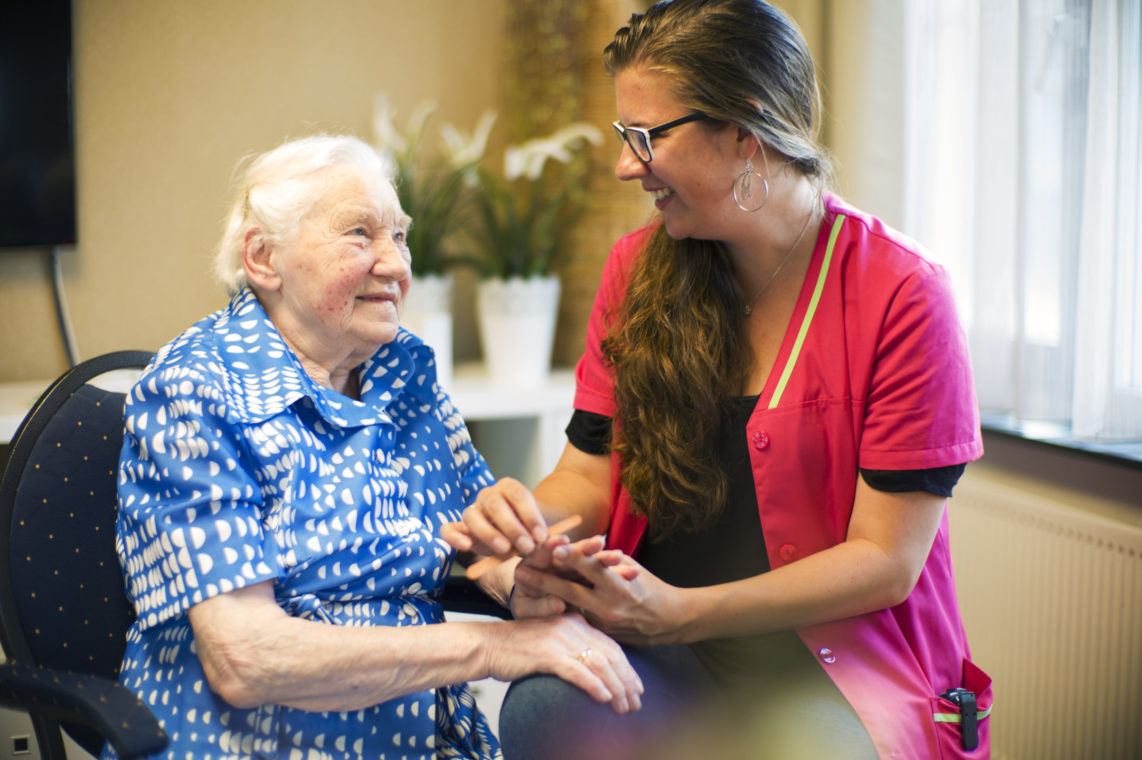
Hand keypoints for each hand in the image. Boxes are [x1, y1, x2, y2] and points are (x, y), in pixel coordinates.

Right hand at [441, 477, 547, 557]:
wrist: (515, 538)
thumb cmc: (530, 533)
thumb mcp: (541, 533)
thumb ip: (549, 538)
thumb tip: (561, 541)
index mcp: (510, 488)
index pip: (519, 495)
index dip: (530, 516)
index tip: (542, 536)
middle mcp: (488, 495)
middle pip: (496, 504)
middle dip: (512, 527)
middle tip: (527, 547)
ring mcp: (472, 510)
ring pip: (472, 515)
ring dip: (489, 533)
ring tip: (505, 549)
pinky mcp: (460, 528)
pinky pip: (448, 528)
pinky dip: (454, 536)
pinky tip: (466, 546)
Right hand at [486, 613, 643, 713]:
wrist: (487, 645)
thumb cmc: (516, 648)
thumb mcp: (550, 642)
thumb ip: (572, 649)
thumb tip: (594, 671)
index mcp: (574, 622)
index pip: (610, 645)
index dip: (627, 667)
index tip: (637, 686)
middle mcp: (571, 626)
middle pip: (609, 655)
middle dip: (627, 681)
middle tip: (637, 702)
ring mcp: (559, 639)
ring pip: (598, 664)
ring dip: (616, 688)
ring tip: (624, 707)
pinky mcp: (546, 654)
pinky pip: (577, 671)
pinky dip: (594, 685)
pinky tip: (605, 699)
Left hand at [515, 539, 686, 645]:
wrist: (670, 621)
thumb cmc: (651, 587)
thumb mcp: (632, 567)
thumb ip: (605, 561)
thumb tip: (580, 548)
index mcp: (620, 585)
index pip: (592, 568)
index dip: (572, 557)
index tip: (552, 546)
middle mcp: (610, 606)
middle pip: (572, 592)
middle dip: (544, 580)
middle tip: (521, 570)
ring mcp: (604, 624)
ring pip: (571, 607)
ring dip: (547, 595)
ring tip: (524, 585)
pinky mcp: (602, 635)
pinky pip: (579, 620)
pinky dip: (561, 608)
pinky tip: (541, 601)